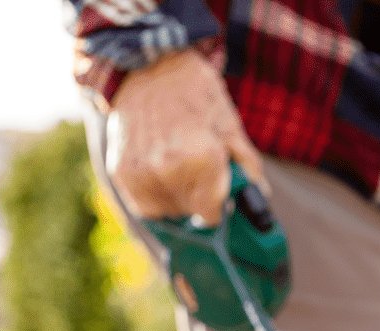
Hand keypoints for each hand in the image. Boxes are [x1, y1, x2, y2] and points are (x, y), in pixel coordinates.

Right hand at [105, 49, 265, 223]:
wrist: (150, 66)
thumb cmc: (197, 95)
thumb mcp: (231, 127)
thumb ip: (247, 167)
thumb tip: (260, 198)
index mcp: (201, 160)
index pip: (212, 214)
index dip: (219, 206)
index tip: (220, 195)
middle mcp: (167, 170)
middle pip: (189, 214)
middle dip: (198, 200)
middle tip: (199, 174)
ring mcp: (139, 172)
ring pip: (165, 213)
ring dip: (176, 201)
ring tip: (179, 170)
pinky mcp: (120, 171)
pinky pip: (142, 205)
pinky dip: (154, 197)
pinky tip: (161, 174)